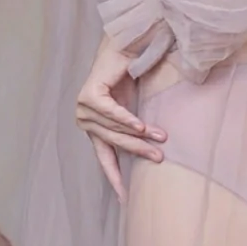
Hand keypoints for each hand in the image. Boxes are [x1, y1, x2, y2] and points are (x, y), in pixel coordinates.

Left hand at [75, 32, 166, 200]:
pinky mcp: (89, 96)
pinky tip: (142, 127)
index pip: (105, 159)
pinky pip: (112, 113)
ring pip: (116, 129)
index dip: (115, 178)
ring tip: (163, 138)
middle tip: (160, 159)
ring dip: (140, 135)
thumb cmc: (130, 76)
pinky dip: (127, 120)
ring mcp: (84, 109)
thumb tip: (153, 156)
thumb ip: (135, 132)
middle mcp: (85, 120)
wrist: (126, 47)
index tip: (125, 199)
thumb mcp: (134, 110)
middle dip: (139, 152)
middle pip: (115, 144)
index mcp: (94, 128)